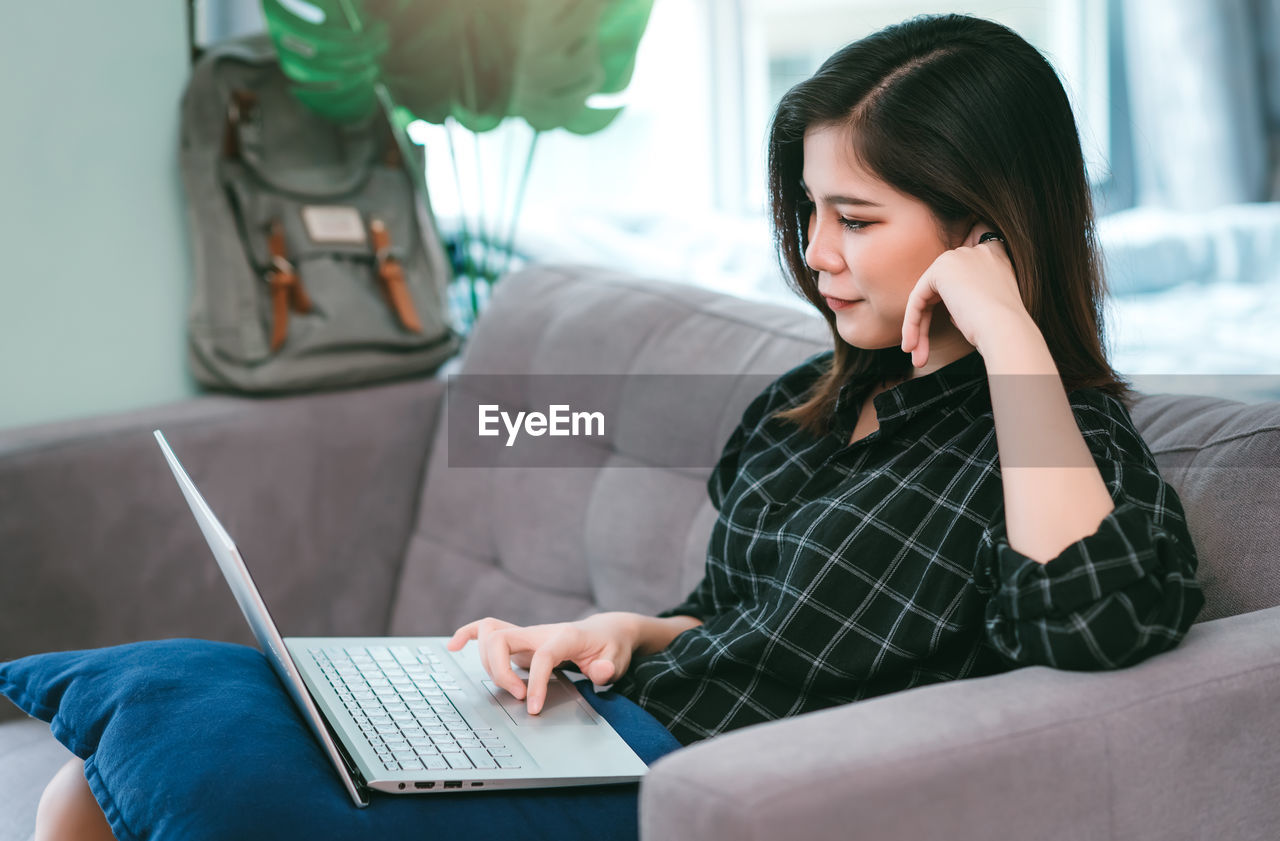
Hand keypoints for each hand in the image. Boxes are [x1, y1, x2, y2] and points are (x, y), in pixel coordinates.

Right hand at [446, 613, 637, 714]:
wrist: (607, 630)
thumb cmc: (611, 647)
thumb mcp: (618, 659)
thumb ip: (608, 668)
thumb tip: (598, 672)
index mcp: (565, 636)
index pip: (542, 655)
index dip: (536, 683)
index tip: (534, 709)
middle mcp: (541, 632)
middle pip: (503, 639)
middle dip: (500, 671)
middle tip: (518, 696)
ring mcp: (528, 634)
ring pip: (491, 637)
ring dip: (489, 665)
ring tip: (510, 689)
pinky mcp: (520, 640)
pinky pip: (487, 629)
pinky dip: (468, 635)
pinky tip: (452, 646)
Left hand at [899, 223, 1028, 367]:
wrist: (1007, 330)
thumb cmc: (1003, 330)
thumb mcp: (991, 309)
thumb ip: (971, 300)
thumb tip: (950, 311)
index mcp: (996, 257)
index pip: (966, 273)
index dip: (953, 298)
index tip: (947, 323)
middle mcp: (978, 251)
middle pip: (943, 287)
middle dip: (930, 320)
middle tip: (924, 352)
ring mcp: (959, 257)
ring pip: (928, 295)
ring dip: (919, 327)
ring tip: (918, 356)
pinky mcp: (941, 269)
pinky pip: (918, 298)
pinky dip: (912, 323)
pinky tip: (912, 345)